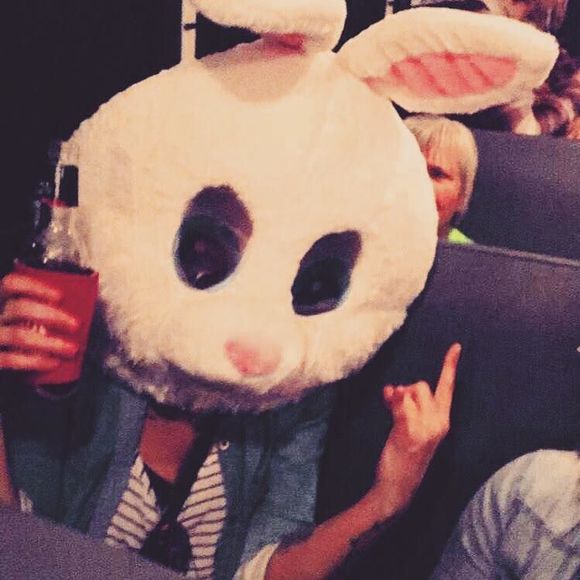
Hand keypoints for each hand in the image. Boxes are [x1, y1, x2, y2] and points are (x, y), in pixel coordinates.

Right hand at [0, 272, 78, 371]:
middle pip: (20, 308)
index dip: (34, 287)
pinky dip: (35, 361)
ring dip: (50, 342)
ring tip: (72, 349)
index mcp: (1, 301)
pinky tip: (54, 362)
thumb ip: (43, 313)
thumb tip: (79, 310)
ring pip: (18, 335)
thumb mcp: (29, 320)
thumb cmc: (24, 338)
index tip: (60, 296)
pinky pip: (10, 359)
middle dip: (52, 315)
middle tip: (75, 325)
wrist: (7, 373)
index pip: (11, 283)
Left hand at [372, 343, 460, 517]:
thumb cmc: (403, 457)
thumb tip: (394, 388)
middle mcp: (439, 422)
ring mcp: (425, 426)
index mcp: (443, 422)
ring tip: (393, 414)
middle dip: (406, 391)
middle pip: (421, 385)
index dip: (450, 366)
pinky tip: (387, 406)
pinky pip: (397, 400)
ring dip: (396, 398)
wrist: (397, 487)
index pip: (447, 389)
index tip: (456, 346)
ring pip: (409, 390)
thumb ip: (406, 406)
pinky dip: (390, 401)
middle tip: (399, 410)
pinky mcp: (409, 429)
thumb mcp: (410, 428)